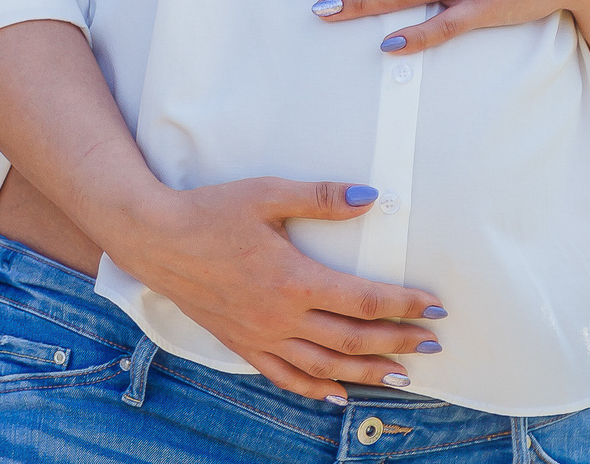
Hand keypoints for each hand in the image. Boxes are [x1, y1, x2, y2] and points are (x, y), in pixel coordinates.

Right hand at [105, 178, 445, 400]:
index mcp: (293, 279)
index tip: (435, 306)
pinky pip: (284, 376)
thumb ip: (321, 197)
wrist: (155, 239)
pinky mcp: (241, 344)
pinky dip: (315, 390)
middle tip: (434, 345)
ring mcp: (260, 336)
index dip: (404, 305)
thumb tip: (370, 196)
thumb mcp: (268, 194)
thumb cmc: (211, 211)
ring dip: (366, 373)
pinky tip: (339, 395)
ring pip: (324, 367)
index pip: (362, 300)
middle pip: (352, 339)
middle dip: (398, 343)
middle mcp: (280, 316)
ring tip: (402, 378)